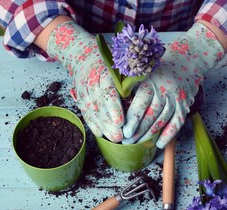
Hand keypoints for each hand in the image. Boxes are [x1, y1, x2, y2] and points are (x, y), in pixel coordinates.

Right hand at [47, 21, 123, 141]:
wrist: (82, 54)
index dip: (113, 107)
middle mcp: (91, 80)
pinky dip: (92, 123)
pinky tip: (100, 134)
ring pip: (91, 110)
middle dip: (109, 122)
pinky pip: (85, 111)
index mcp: (103, 70)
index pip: (108, 90)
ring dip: (102, 126)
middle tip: (119, 136)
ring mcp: (83, 89)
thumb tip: (147, 82)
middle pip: (99, 104)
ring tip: (113, 138)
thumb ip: (130, 72)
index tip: (120, 121)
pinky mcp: (79, 96)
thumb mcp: (119, 61)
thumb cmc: (108, 59)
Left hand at [122, 23, 225, 147]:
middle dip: (138, 131)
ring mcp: (176, 100)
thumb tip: (114, 102)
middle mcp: (165, 91)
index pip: (141, 103)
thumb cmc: (158, 67)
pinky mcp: (185, 106)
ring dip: (149, 135)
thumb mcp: (143, 70)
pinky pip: (177, 124)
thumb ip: (130, 85)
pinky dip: (168, 135)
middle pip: (151, 115)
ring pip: (162, 121)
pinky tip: (158, 144)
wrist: (188, 60)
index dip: (133, 119)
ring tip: (136, 143)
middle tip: (126, 141)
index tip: (124, 131)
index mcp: (152, 82)